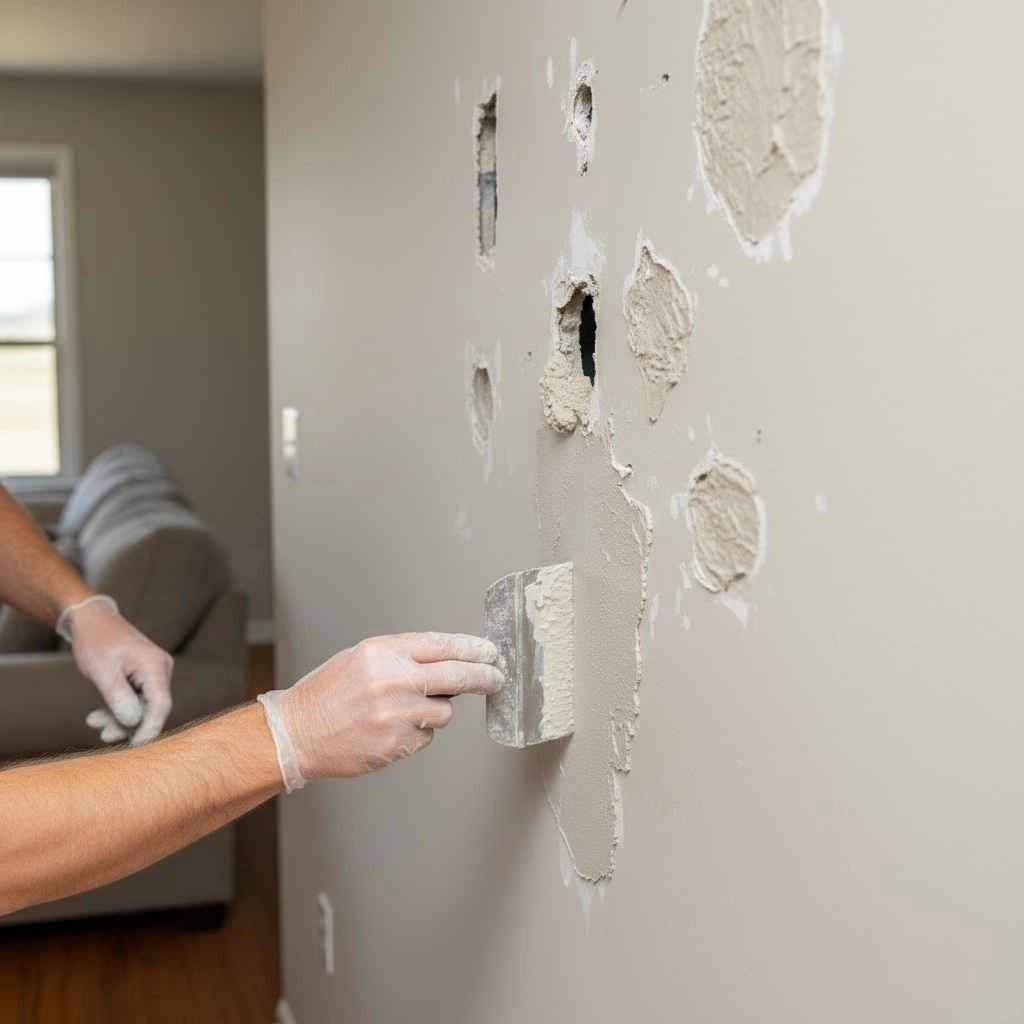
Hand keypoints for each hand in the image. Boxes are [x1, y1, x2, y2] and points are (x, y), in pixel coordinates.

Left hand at [58, 596, 174, 745]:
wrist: (91, 620)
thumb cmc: (96, 641)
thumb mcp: (103, 671)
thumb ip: (119, 698)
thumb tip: (133, 722)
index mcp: (155, 666)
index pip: (161, 705)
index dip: (149, 729)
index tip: (134, 747)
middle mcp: (160, 669)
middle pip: (152, 708)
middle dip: (128, 724)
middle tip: (103, 735)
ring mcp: (153, 673)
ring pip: (142, 706)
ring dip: (119, 718)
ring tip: (93, 722)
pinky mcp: (143, 676)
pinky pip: (136, 699)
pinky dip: (118, 708)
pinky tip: (98, 715)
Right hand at [258, 632, 503, 789]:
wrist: (297, 732)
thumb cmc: (327, 695)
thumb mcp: (360, 659)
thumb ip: (402, 657)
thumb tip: (447, 661)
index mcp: (383, 652)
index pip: (441, 645)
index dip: (471, 648)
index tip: (489, 651)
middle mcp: (393, 679)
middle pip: (457, 676)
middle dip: (484, 676)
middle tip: (497, 677)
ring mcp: (396, 713)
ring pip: (444, 712)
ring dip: (434, 712)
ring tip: (402, 711)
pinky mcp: (397, 743)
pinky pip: (425, 736)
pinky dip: (416, 733)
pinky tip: (389, 730)